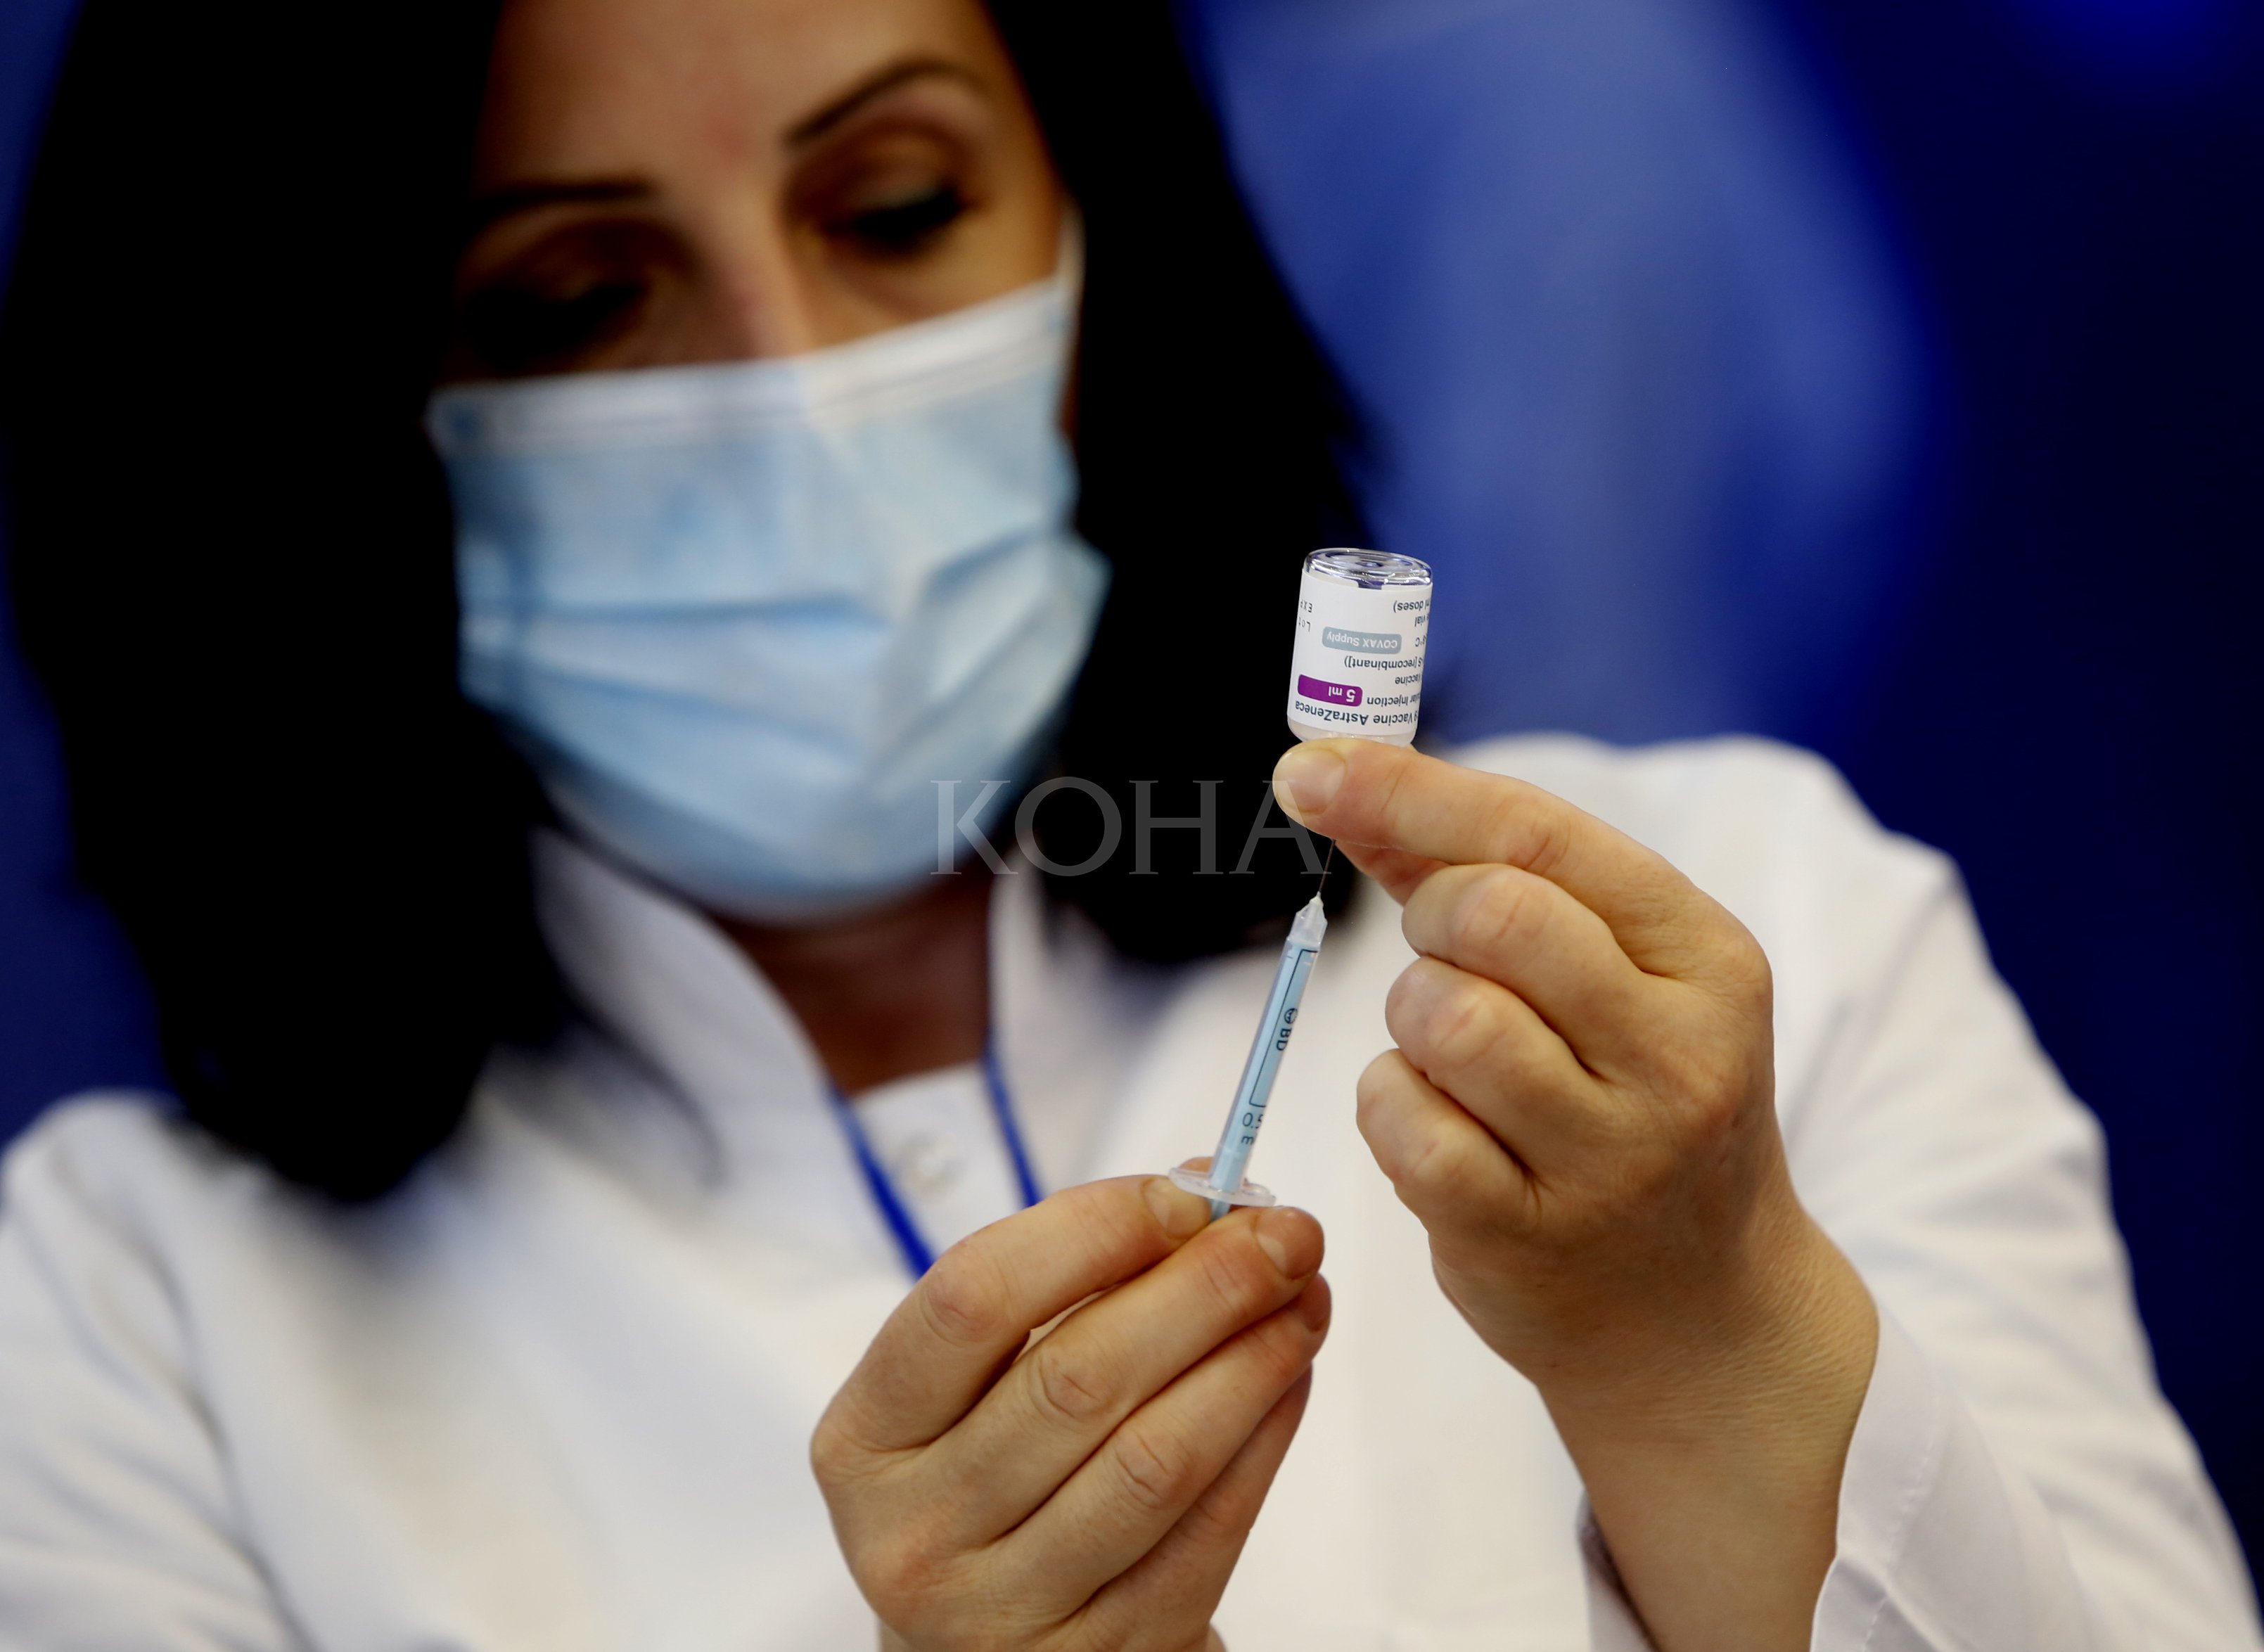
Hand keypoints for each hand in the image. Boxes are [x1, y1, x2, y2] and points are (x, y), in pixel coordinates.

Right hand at [811, 1177, 1328, 1651]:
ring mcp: (1005, 1610)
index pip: (972, 1298)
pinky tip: (1289, 1378)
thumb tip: (1201, 1187)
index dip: (1092, 1229)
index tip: (1190, 1192)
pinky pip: (1205, 1534)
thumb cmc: (987, 1476)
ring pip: (1153, 1459)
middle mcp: (917, 1531)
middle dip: (1201, 1287)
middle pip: (1077, 1377)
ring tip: (1303, 1298)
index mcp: (867, 1436)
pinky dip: (1263, 1441)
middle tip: (1285, 1232)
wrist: (990, 1644)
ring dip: (1248, 1360)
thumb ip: (1068, 1283)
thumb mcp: (981, 1384)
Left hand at [1271, 739, 1874, 1651]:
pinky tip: (1436, 1124)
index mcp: (1709, 959)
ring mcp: (1611, 1155)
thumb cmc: (1632, 1110)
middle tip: (1447, 962)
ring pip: (1444, 1016)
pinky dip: (1390, 1103)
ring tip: (1451, 1055)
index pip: (1542, 834)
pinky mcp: (1528, 1235)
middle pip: (1492, 913)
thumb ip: (1482, 876)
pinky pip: (1402, 1120)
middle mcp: (1679, 1053)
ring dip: (1410, 1020)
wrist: (1700, 1315)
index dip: (1408, 790)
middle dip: (1431, 919)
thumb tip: (1336, 779)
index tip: (1309, 768)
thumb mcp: (1611, 984)